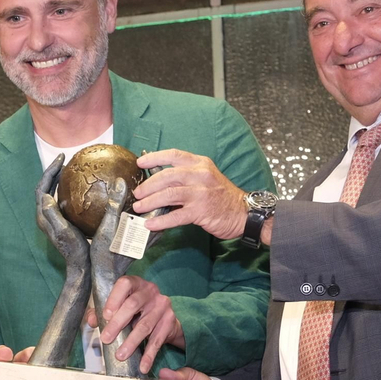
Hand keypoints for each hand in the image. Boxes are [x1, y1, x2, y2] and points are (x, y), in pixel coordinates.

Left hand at [36, 154, 86, 259]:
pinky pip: (62, 200)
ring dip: (59, 179)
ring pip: (53, 193)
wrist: (81, 266)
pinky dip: (68, 190)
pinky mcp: (62, 221)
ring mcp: (53, 218)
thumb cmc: (75, 250)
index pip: (42, 187)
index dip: (50, 171)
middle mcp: (45, 215)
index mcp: (43, 215)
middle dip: (54, 171)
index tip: (61, 158)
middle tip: (66, 159)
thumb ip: (52, 214)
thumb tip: (45, 195)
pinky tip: (81, 188)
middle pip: (46, 187)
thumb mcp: (64, 231)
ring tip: (71, 169)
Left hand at [85, 275, 183, 373]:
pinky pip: (157, 340)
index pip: (125, 284)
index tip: (105, 316)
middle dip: (117, 324)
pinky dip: (149, 355)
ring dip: (131, 342)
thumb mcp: (119, 306)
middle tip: (106, 339)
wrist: (164, 316)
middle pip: (133, 305)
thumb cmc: (135, 309)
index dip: (114, 299)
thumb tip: (92, 320)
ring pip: (145, 325)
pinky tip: (143, 366)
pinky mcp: (169, 321)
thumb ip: (102, 312)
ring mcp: (162, 306)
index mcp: (136, 283)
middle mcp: (150, 291)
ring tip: (121, 355)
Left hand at [131, 149, 250, 238]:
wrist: (243, 212)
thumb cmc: (222, 196)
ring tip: (139, 207)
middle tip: (137, 193)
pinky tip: (151, 224)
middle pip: (167, 176)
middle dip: (148, 185)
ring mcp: (201, 193)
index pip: (174, 155)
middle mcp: (200, 175)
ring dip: (150, 202)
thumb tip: (159, 181)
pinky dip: (161, 221)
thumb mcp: (206, 177)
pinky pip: (175, 216)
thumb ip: (186, 175)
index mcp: (200, 164)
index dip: (154, 157)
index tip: (140, 163)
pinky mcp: (201, 211)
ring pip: (168, 194)